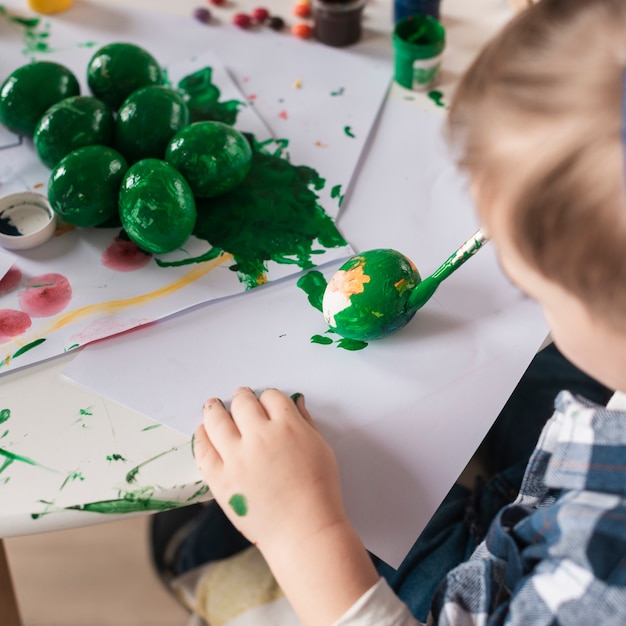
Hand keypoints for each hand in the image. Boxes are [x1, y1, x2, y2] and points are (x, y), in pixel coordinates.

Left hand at [193, 387, 347, 555]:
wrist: (304, 532)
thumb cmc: (319, 492)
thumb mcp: (321, 449)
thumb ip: (305, 422)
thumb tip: (295, 402)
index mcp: (288, 427)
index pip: (271, 397)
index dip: (268, 399)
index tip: (264, 403)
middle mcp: (260, 437)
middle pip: (243, 403)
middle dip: (242, 398)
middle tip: (240, 398)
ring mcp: (237, 458)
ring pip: (217, 420)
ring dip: (214, 410)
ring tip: (213, 406)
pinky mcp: (220, 479)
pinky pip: (203, 451)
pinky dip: (201, 437)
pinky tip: (203, 431)